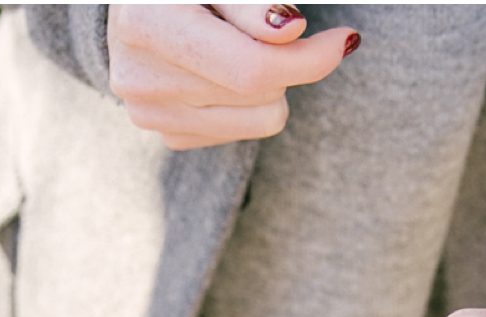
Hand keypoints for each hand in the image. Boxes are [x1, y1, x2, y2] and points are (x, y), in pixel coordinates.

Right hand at [108, 5, 356, 150]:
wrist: (142, 4)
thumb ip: (250, 2)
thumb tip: (290, 30)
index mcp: (146, 23)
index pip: (250, 68)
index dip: (309, 58)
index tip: (346, 39)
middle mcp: (139, 78)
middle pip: (261, 93)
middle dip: (282, 60)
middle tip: (271, 30)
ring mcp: (148, 113)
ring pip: (259, 120)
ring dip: (267, 84)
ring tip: (238, 47)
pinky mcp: (164, 133)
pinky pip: (239, 133)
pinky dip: (243, 102)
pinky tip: (219, 70)